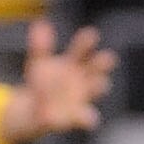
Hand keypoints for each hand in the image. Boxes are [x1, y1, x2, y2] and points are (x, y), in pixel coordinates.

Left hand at [0, 20, 113, 143]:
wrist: (34, 111)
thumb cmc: (40, 84)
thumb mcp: (36, 64)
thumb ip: (39, 47)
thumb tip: (40, 24)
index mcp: (73, 64)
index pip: (82, 50)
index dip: (87, 43)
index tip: (92, 34)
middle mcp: (83, 79)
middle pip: (96, 68)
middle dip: (102, 63)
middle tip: (108, 57)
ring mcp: (83, 97)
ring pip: (97, 89)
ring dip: (99, 85)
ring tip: (102, 82)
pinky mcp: (78, 116)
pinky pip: (88, 117)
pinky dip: (89, 118)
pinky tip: (88, 119)